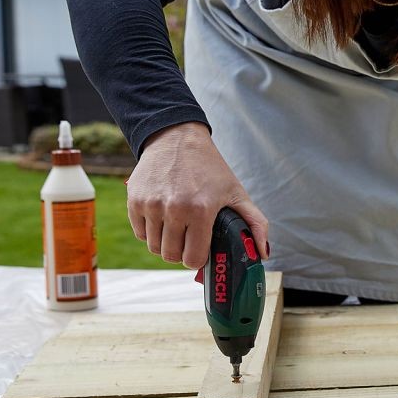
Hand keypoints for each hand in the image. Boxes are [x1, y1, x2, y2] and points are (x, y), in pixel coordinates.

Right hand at [126, 122, 269, 269]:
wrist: (177, 138)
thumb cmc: (209, 168)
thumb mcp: (237, 192)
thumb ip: (255, 223)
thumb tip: (263, 252)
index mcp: (200, 210)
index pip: (193, 258)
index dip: (198, 259)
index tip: (201, 251)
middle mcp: (173, 209)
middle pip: (171, 256)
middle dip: (182, 253)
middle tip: (190, 240)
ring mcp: (151, 205)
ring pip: (154, 247)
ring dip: (166, 244)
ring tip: (177, 229)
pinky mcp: (134, 201)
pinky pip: (140, 233)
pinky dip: (151, 232)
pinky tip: (163, 220)